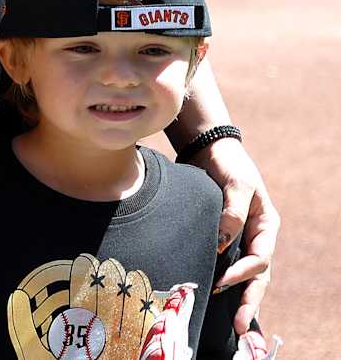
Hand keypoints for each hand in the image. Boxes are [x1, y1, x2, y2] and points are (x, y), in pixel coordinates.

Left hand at [191, 136, 276, 333]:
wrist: (209, 150)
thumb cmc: (229, 165)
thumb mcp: (236, 185)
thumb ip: (231, 213)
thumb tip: (221, 243)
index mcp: (266, 227)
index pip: (259, 260)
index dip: (243, 274)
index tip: (222, 282)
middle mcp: (256, 237)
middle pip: (257, 277)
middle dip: (250, 302)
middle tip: (241, 327)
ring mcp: (240, 239)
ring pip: (243, 276)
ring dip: (238, 298)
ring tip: (233, 324)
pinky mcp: (221, 237)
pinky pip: (224, 263)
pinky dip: (222, 281)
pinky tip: (213, 297)